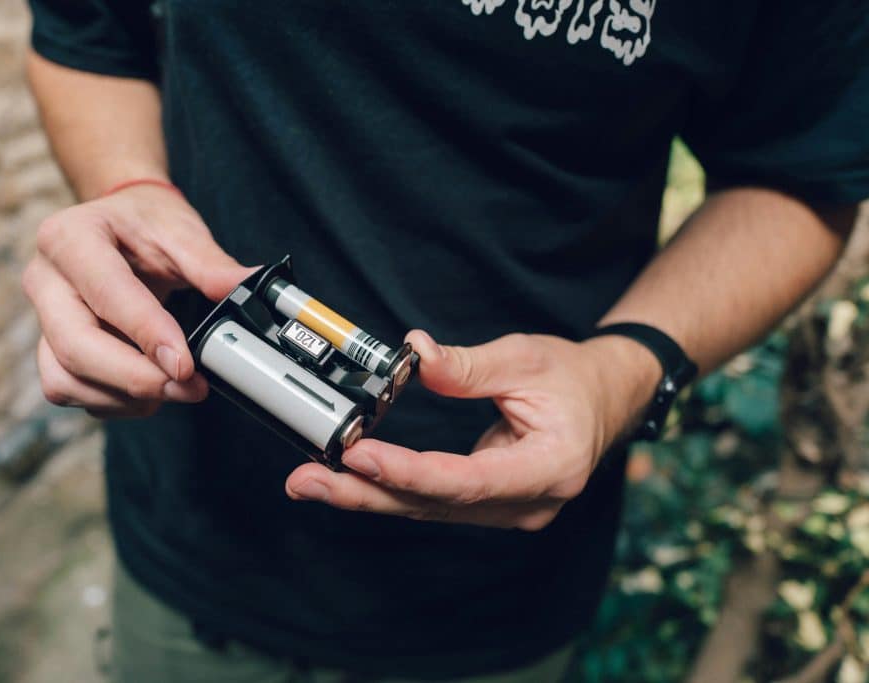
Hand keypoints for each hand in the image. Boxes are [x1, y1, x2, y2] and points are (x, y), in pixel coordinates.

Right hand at [21, 183, 251, 416]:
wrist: (118, 224)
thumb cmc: (143, 223)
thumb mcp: (180, 230)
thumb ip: (212, 265)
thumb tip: (248, 290)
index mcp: (69, 237)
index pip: (106, 292)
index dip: (146, 333)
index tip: (184, 363)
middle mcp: (45, 280)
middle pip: (75, 346)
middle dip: (136, 378)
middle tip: (188, 388)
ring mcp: (42, 319)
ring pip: (65, 379)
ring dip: (124, 396)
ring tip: (173, 388)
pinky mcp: (49, 349)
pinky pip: (70, 390)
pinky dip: (113, 401)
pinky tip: (149, 389)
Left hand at [285, 330, 660, 529]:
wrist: (607, 398)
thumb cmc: (574, 378)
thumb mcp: (526, 358)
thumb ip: (468, 366)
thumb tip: (415, 355)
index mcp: (551, 468)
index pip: (468, 481)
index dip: (410, 473)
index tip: (361, 457)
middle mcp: (528, 503)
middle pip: (436, 504)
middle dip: (366, 493)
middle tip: (306, 482)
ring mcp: (509, 510)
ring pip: (427, 509)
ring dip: (367, 495)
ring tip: (310, 482)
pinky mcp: (489, 504)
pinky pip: (432, 502)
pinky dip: (389, 490)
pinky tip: (347, 482)